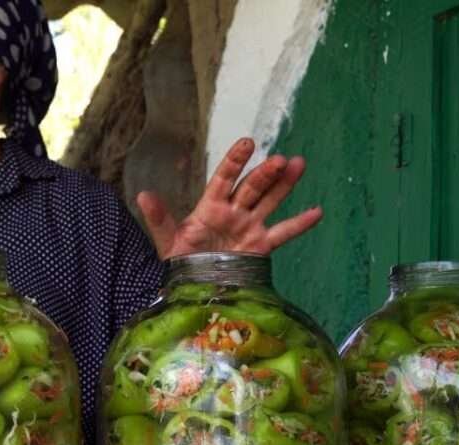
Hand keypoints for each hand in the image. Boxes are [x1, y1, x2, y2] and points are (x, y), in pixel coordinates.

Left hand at [136, 138, 321, 258]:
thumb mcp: (167, 241)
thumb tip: (142, 195)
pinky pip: (283, 233)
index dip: (235, 161)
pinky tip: (317, 212)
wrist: (195, 287)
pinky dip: (300, 224)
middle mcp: (233, 212)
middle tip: (280, 160)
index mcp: (210, 207)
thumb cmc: (181, 261)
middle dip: (265, 174)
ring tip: (299, 164)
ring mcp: (249, 227)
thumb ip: (159, 219)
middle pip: (252, 188)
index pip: (224, 179)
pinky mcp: (261, 246)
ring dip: (284, 184)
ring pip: (270, 201)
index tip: (247, 143)